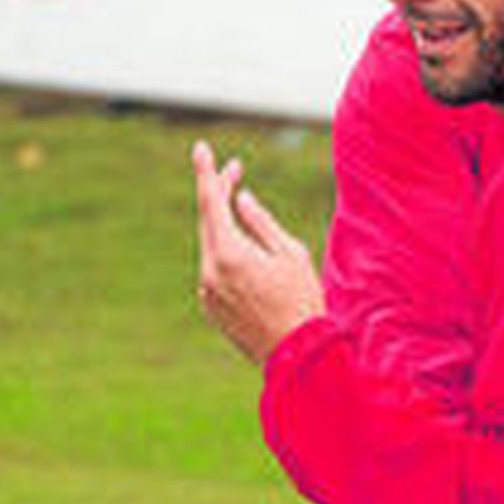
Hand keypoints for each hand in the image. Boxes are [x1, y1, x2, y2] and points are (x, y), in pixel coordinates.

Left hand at [192, 140, 324, 364]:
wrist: (298, 356)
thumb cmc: (302, 300)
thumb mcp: (290, 253)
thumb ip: (261, 222)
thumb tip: (240, 198)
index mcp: (230, 254)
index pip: (210, 202)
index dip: (206, 172)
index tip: (201, 148)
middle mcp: (210, 272)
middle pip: (208, 221)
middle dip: (218, 193)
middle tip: (234, 170)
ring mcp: (207, 291)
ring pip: (210, 245)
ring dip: (224, 223)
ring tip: (240, 204)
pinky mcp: (211, 307)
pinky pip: (214, 268)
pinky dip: (225, 250)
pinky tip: (245, 248)